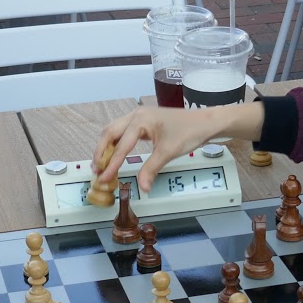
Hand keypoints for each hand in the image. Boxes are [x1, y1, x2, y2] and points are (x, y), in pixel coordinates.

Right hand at [93, 107, 241, 193]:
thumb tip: (142, 188)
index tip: (103, 178)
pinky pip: (124, 131)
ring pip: (115, 130)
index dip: (111, 164)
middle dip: (101, 152)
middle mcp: (136, 115)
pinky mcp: (145, 121)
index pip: (121, 146)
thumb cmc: (189, 132)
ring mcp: (140, 116)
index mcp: (140, 120)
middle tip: (97, 170)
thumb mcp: (168, 152)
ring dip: (106, 147)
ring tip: (102, 164)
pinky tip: (116, 154)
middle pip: (109, 133)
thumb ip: (151, 169)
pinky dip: (116, 143)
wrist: (206, 122)